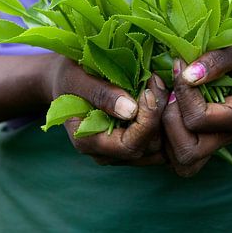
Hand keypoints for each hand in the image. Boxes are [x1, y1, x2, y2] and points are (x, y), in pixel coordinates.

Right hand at [51, 56, 167, 165]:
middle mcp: (105, 155)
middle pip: (148, 147)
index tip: (148, 91)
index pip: (129, 145)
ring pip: (157, 148)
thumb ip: (101, 94)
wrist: (67, 82)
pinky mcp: (131, 146)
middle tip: (157, 81)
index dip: (146, 121)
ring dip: (164, 118)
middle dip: (158, 115)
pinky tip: (159, 98)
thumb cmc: (70, 76)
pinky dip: (163, 122)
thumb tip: (130, 110)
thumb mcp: (78, 79)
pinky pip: (157, 143)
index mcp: (87, 142)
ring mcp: (119, 154)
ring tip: (158, 87)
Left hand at [161, 46, 231, 176]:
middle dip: (169, 119)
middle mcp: (226, 137)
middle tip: (167, 89)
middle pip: (187, 151)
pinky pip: (176, 156)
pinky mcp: (200, 140)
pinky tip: (162, 108)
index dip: (182, 94)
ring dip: (163, 133)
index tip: (178, 65)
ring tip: (163, 99)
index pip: (198, 119)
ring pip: (180, 160)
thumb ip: (216, 61)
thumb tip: (187, 75)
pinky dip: (164, 139)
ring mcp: (213, 143)